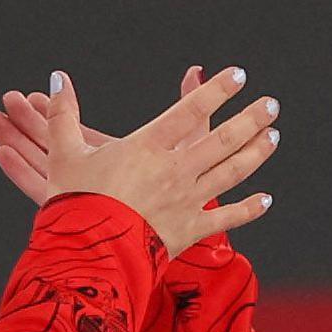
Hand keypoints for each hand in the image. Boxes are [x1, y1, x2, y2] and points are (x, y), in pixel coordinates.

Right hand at [19, 67, 278, 257]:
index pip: (190, 111)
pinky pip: (227, 218)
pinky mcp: (190, 230)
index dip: (216, 91)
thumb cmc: (75, 204)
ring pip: (231, 172)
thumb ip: (63, 114)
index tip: (237, 75)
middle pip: (222, 140)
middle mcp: (174, 170)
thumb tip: (58, 77)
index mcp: (147, 147)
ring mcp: (186, 200)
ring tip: (273, 137)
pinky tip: (266, 199)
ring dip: (255, 153)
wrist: (88, 255)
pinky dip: (250, 209)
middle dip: (250, 119)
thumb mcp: (64, 155)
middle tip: (271, 104)